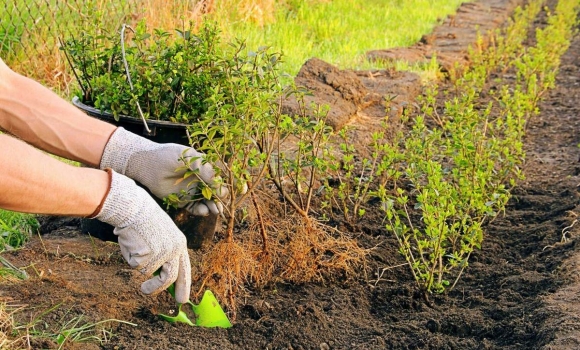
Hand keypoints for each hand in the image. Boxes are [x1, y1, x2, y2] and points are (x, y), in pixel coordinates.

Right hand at [93, 169, 190, 302]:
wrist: (134, 207)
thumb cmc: (144, 220)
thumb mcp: (161, 236)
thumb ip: (164, 254)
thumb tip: (159, 277)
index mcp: (180, 244)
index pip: (185, 269)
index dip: (184, 285)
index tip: (182, 298)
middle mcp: (174, 250)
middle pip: (170, 278)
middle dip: (159, 289)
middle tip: (146, 293)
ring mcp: (161, 254)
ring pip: (149, 273)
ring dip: (141, 270)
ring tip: (136, 255)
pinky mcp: (147, 256)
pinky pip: (136, 265)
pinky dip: (131, 257)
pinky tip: (131, 243)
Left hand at [99, 127, 226, 215]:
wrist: (147, 164)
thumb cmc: (169, 156)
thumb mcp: (190, 159)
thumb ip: (207, 171)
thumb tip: (221, 187)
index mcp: (206, 166)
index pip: (223, 176)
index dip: (232, 183)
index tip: (241, 190)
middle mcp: (201, 179)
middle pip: (218, 191)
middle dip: (223, 198)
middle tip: (224, 203)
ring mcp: (193, 190)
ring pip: (209, 201)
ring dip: (214, 206)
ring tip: (216, 210)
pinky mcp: (183, 201)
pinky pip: (196, 208)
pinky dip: (202, 210)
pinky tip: (204, 210)